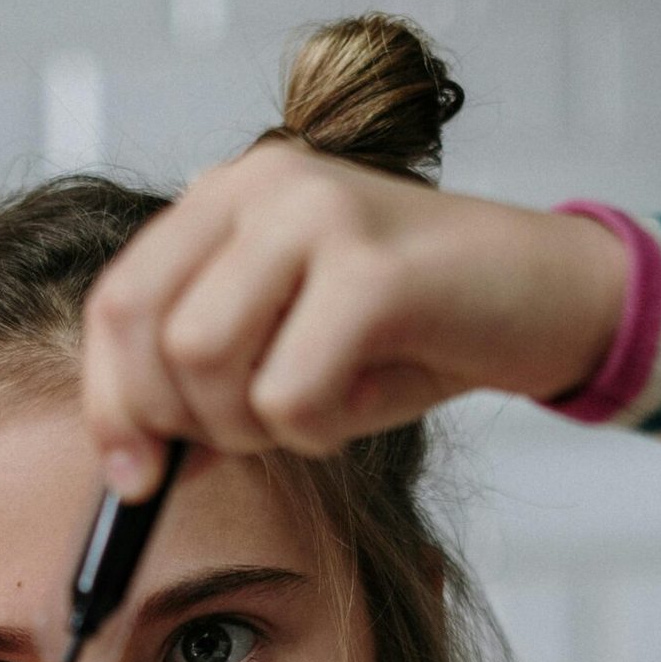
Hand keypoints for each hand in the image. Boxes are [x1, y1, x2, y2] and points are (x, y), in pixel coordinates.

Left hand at [82, 138, 628, 494]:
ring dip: (257, 426)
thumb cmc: (415, 330)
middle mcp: (263, 184)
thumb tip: (136, 465)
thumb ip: (207, 386)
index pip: (117, 301)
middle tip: (256, 437)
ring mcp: (318, 214)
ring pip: (205, 362)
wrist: (549, 297)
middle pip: (149, 336)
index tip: (134, 477)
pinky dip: (319, 432)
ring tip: (322, 407)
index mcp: (229, 195)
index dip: (111, 400)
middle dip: (187, 421)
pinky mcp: (372, 269)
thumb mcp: (291, 351)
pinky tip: (365, 401)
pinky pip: (289, 394)